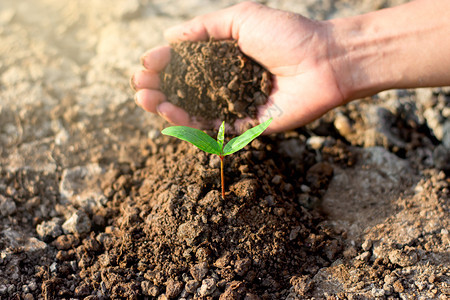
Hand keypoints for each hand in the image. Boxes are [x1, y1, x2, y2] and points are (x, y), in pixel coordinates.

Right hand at [131, 1, 345, 133]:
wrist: (324, 62)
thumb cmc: (288, 35)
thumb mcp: (242, 19)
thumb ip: (205, 28)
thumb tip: (171, 37)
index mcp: (224, 57)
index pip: (184, 64)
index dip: (163, 64)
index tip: (147, 63)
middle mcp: (226, 82)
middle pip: (183, 89)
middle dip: (158, 88)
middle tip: (140, 87)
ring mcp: (234, 104)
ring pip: (192, 110)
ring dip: (166, 107)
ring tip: (146, 100)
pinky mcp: (245, 125)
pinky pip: (212, 128)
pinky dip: (190, 123)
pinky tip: (171, 113)